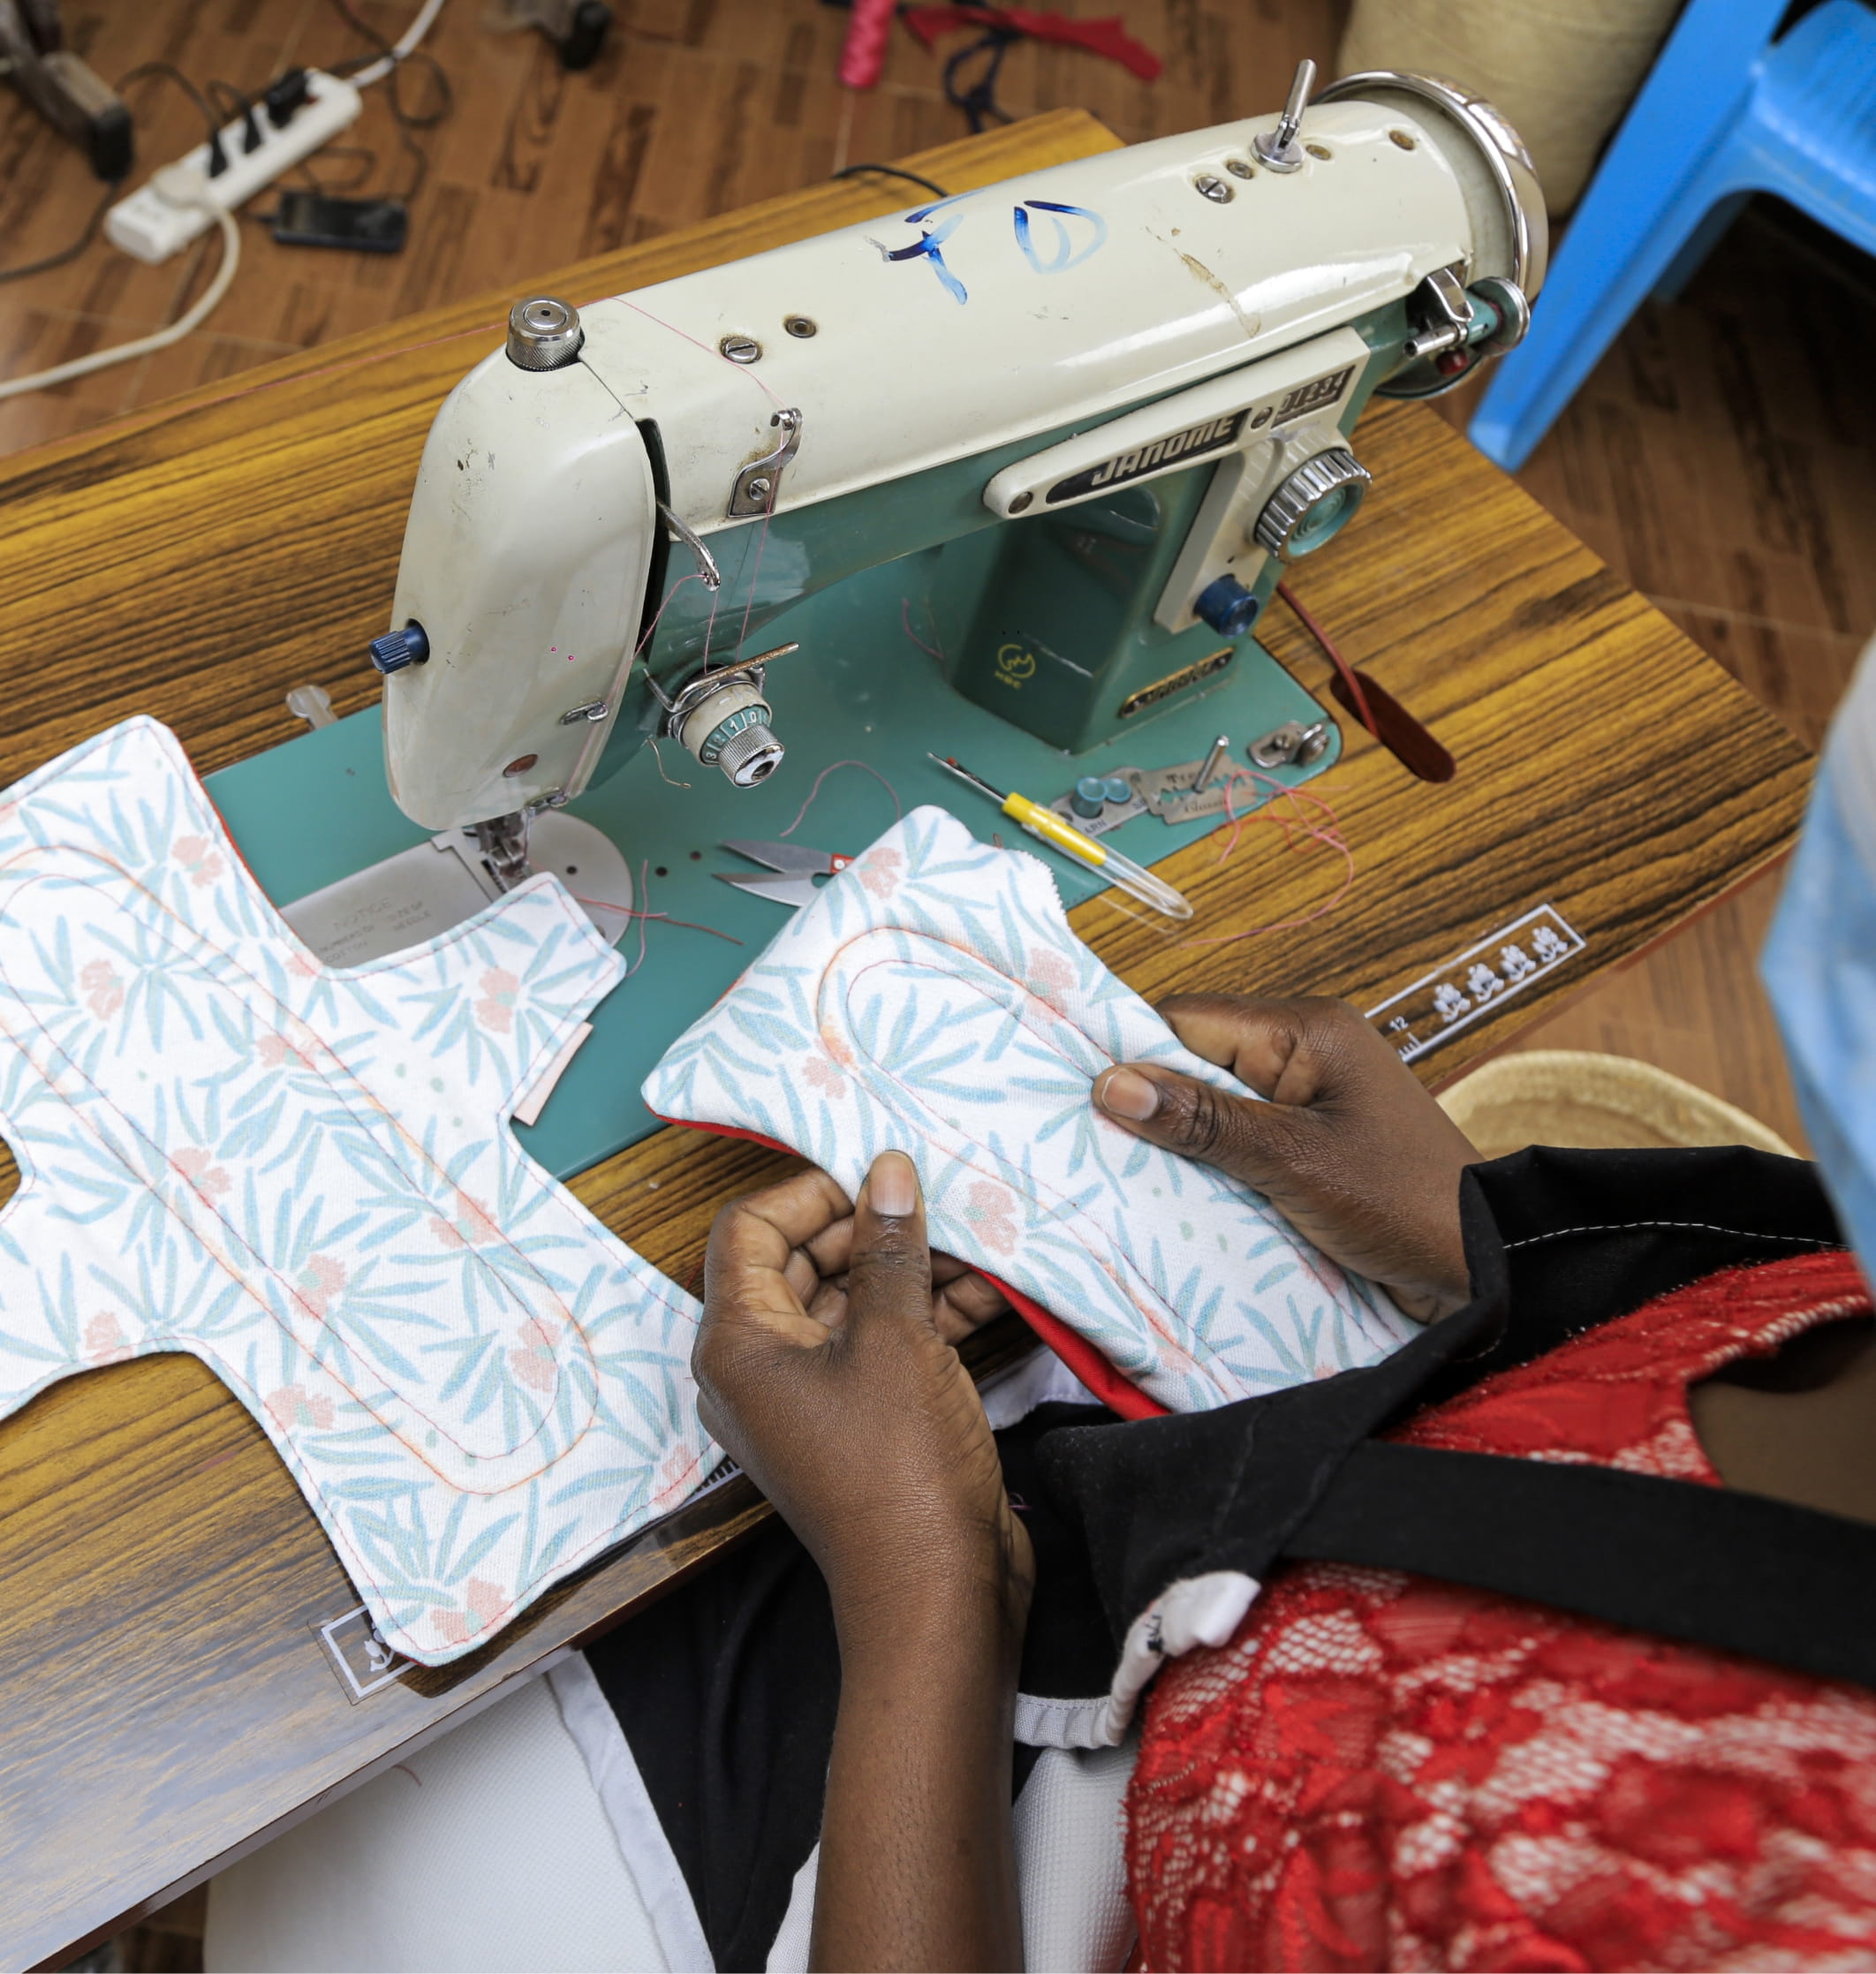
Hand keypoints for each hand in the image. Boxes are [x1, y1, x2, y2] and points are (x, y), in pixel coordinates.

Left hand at [694, 1153, 1033, 1638]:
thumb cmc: (898, 1466)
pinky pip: (881, 1345)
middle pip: (800, 1262)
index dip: (809, 1191)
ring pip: (851, 1302)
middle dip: (870, 1227)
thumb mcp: (896, 1338)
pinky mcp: (858, 1419)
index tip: (875, 1174)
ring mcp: (810, 1397)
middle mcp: (759, 1367)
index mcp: (737, 1344)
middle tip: (935, 1199)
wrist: (935, 1591)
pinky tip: (988, 1289)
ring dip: (910, 1269)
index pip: (747, 1230)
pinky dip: (926, 1315)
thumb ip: (889, 1248)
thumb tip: (887, 1172)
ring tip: (977, 1237)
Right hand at [1092, 994, 1479, 1322]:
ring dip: (1179, 1141)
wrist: (1486, 1269)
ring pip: (1213, 1106)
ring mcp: (1309, 1101)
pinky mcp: (1311, 1146)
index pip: (1189, 1017)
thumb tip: (1110, 1084)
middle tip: (1086, 1142)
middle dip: (1150, 1101)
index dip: (1131, 1051)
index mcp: (1307, 1031)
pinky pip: (1240, 1142)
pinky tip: (1175, 1196)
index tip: (1074, 1093)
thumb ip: (1203, 1121)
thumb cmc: (1404, 1203)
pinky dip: (1210, 1167)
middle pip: (1196, 1059)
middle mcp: (1305, 1053)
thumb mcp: (1293, 1162)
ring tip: (1119, 1173)